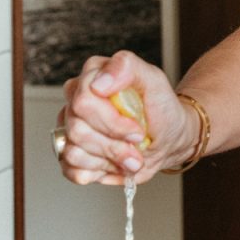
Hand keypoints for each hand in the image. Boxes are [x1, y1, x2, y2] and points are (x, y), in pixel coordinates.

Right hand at [58, 51, 195, 185]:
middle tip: (136, 143)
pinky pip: (71, 169)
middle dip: (113, 143)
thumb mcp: (155, 81)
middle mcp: (77, 100)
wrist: (168, 139)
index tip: (137, 129)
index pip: (83, 99)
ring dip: (109, 159)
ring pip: (73, 151)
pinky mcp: (73, 152)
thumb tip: (99, 83)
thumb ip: (128, 67)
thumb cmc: (161, 108)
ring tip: (131, 155)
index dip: (111, 121)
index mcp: (92, 76)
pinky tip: (115, 163)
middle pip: (77, 128)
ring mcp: (72, 127)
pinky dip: (99, 172)